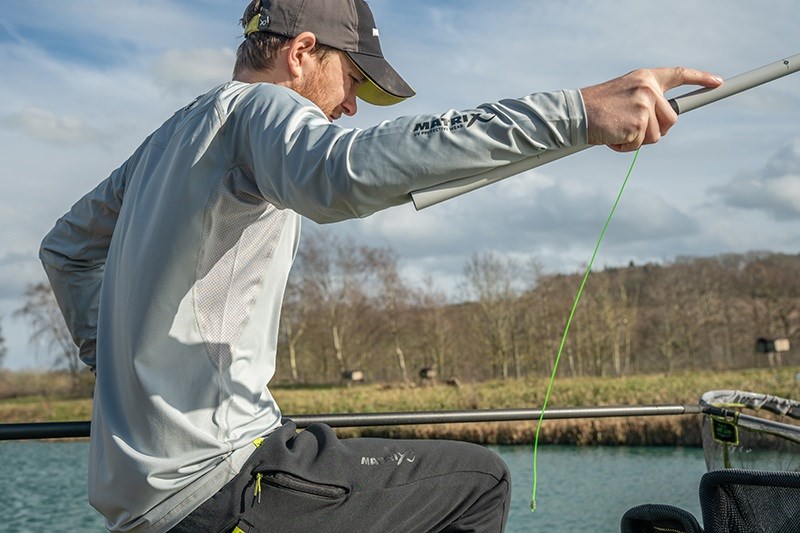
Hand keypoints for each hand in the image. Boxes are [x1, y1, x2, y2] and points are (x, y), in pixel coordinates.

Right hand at [580, 67, 722, 151]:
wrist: (576, 113)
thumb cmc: (597, 108)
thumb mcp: (625, 95)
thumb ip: (646, 102)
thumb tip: (664, 124)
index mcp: (646, 78)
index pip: (679, 75)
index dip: (700, 79)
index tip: (717, 83)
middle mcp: (648, 89)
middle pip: (671, 119)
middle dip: (655, 130)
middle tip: (633, 129)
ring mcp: (644, 106)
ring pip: (657, 135)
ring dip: (637, 140)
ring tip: (617, 130)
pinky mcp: (638, 123)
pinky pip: (640, 145)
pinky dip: (625, 147)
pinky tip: (612, 136)